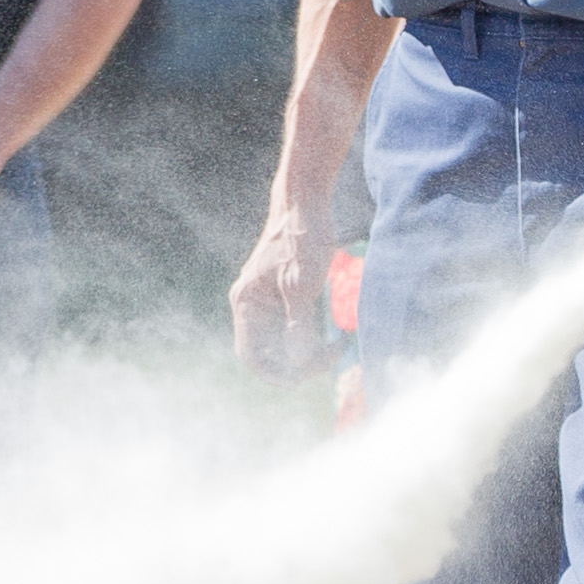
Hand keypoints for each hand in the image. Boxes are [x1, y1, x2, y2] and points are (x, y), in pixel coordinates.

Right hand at [231, 208, 330, 376]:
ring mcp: (265, 300)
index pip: (250, 355)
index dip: (273, 375)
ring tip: (338, 345)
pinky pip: (292, 327)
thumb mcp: (302, 285)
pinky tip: (333, 335)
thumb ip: (298, 326)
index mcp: (246, 303)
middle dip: (299, 362)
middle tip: (333, 355)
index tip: (303, 381)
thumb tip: (299, 363)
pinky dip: (311, 336)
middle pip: (269, 352)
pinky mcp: (282, 294)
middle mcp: (251, 304)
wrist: (305, 202)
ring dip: (308, 351)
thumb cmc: (301, 239)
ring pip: (283, 342)